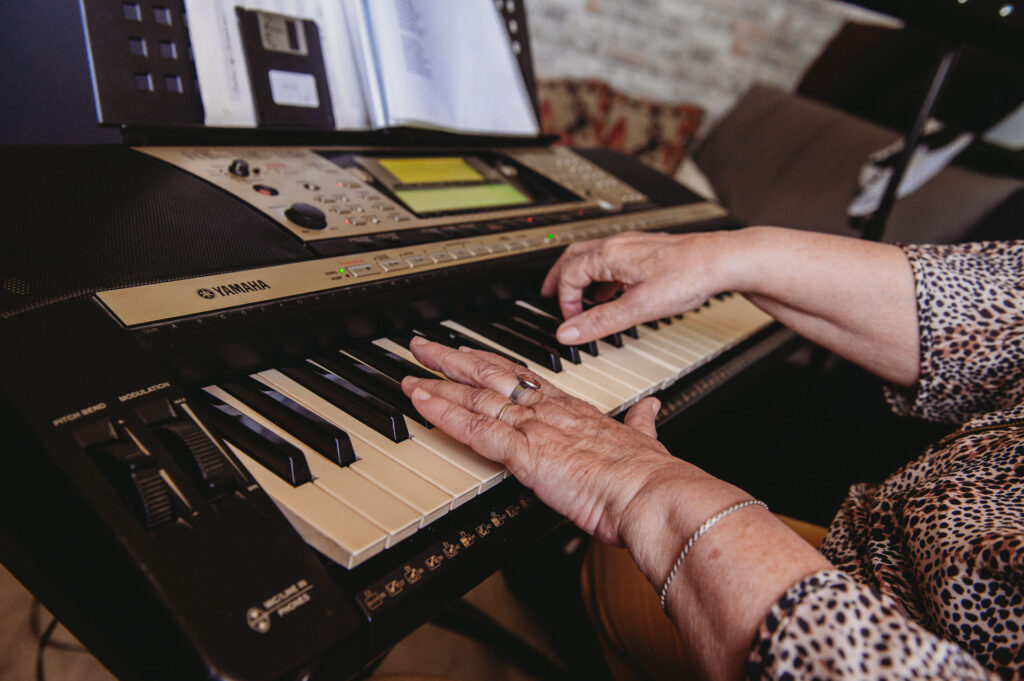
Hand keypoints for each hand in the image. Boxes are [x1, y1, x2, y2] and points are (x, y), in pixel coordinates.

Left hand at [400, 336, 687, 545]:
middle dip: (453, 359)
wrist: (649, 491)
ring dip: (437, 383)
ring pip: (474, 396)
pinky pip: (474, 429)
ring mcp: (533, 427)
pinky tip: (422, 403)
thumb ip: (642, 420)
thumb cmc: (648, 474)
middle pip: (490, 374)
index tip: (473, 354)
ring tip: (409, 371)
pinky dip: (444, 414)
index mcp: (572, 408)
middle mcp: (547, 410)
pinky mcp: (523, 452)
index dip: (492, 363)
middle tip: (425, 346)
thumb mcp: (646, 438)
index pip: (522, 377)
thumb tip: (650, 407)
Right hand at [539, 230, 736, 344]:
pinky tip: (615, 292)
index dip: (564, 301)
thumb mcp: (637, 307)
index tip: (571, 322)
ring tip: (579, 297)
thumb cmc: (688, 276)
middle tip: (548, 295)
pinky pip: (614, 260)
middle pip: (573, 257)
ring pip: (594, 257)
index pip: (568, 275)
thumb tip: (568, 332)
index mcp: (609, 254)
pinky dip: (603, 276)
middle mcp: (618, 244)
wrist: (724, 260)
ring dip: (581, 277)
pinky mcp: (649, 251)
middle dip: (558, 279)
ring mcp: (634, 245)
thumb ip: (600, 321)